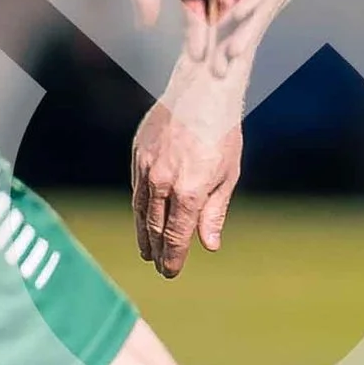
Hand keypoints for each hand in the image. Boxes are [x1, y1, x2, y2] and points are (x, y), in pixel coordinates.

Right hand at [131, 95, 243, 277]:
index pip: (176, 236)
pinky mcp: (138, 153)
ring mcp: (147, 167)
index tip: (170, 272)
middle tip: (158, 267)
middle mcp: (163, 182)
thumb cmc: (222, 133)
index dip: (172, 258)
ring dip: (143, 233)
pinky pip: (136, 187)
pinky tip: (142, 216)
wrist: (202, 91)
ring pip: (140, 209)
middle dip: (157, 251)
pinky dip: (139, 206)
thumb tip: (209, 245)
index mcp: (189, 191)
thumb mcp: (227, 175)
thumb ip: (215, 213)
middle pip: (155, 227)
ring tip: (145, 249)